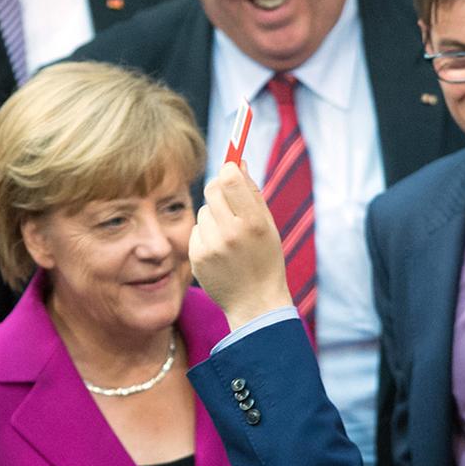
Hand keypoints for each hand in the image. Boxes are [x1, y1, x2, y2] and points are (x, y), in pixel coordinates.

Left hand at [191, 161, 292, 330]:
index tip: (233, 169)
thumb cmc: (266, 260)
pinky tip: (220, 251)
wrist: (255, 303)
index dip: (230, 169)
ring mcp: (211, 246)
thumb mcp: (268, 226)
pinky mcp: (196, 257)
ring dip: (214, 216)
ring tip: (229, 236)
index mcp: (253, 223)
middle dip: (220, 188)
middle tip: (229, 198)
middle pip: (213, 189)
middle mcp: (230, 233)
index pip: (230, 179)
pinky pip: (197, 231)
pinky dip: (206, 235)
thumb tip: (238, 162)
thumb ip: (253, 193)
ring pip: (203, 210)